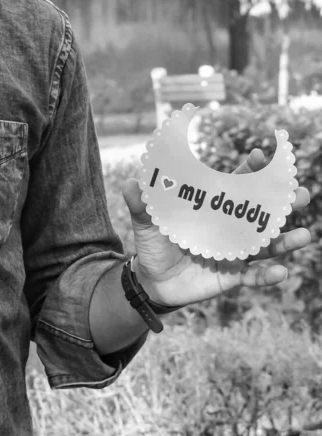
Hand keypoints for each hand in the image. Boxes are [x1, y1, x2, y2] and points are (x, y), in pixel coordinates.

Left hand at [121, 149, 311, 306]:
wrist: (152, 279)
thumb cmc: (153, 245)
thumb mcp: (146, 224)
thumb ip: (141, 205)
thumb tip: (131, 185)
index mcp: (212, 210)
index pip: (236, 186)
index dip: (249, 171)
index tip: (258, 156)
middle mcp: (228, 228)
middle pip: (261, 213)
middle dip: (283, 203)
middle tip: (300, 193)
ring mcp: (233, 253)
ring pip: (265, 246)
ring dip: (285, 241)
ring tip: (304, 235)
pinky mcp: (230, 277)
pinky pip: (253, 277)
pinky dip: (266, 276)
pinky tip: (280, 272)